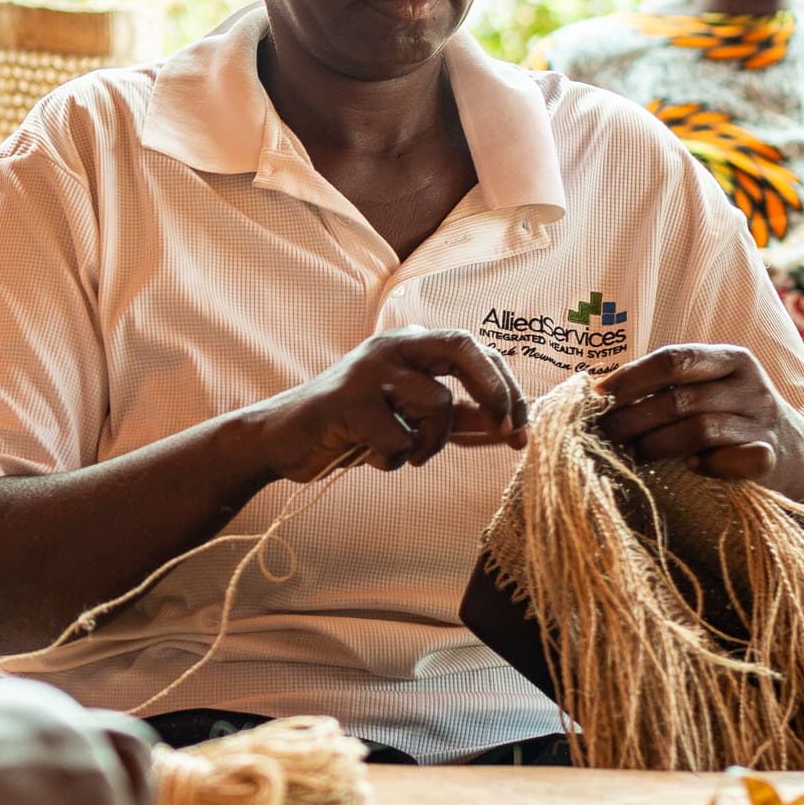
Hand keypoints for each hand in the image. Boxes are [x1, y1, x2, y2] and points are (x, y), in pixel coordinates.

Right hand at [264, 328, 528, 480]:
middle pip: (464, 348)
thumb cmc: (351, 428)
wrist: (282, 440)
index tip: (522, 431)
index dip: (508, 389)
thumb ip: (458, 419)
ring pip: (436, 405)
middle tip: (508, 430)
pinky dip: (391, 459)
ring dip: (429, 444)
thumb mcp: (412, 420)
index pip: (477, 351)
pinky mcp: (347, 401)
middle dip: (496, 390)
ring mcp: (368, 371)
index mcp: (411, 345)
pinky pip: (399, 439)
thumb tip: (511, 427)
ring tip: (403, 453)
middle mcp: (392, 347)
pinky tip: (366, 454)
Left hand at [595, 343, 803, 482]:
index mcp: (730, 359)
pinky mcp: (771, 459)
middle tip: (602, 435)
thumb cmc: (735, 422)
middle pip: (678, 398)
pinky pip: (732, 460)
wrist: (803, 463)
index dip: (629, 378)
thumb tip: (596, 395)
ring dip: (656, 444)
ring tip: (632, 454)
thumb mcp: (710, 391)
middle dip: (631, 418)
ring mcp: (763, 422)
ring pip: (698, 429)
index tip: (593, 397)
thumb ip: (666, 387)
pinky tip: (691, 468)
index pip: (673, 360)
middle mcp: (750, 386)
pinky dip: (707, 466)